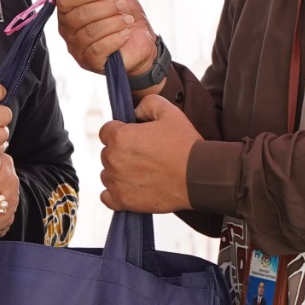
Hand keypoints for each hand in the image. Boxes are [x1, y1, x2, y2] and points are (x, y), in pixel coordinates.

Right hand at [56, 0, 156, 76]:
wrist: (141, 36)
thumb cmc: (122, 12)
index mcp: (68, 11)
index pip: (64, 0)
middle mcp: (67, 30)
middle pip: (77, 16)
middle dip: (103, 8)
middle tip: (121, 5)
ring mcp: (77, 48)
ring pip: (89, 32)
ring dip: (113, 22)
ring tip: (127, 19)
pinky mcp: (90, 62)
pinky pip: (97, 49)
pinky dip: (115, 38)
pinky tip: (126, 33)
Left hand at [98, 92, 199, 212]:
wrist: (198, 177)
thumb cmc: (184, 145)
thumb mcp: (169, 112)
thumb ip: (147, 103)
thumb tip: (134, 111)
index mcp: (120, 136)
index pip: (106, 131)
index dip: (121, 132)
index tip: (136, 138)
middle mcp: (113, 159)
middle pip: (107, 153)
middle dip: (121, 152)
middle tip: (145, 155)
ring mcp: (116, 181)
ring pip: (107, 174)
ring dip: (119, 172)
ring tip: (143, 172)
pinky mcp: (122, 201)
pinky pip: (107, 197)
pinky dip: (115, 193)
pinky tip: (131, 188)